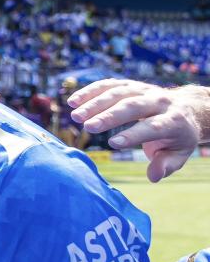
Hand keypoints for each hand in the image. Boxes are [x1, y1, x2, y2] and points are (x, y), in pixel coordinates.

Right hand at [67, 80, 209, 181]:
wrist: (187, 108)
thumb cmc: (178, 137)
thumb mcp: (179, 154)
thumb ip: (166, 165)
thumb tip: (154, 176)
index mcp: (174, 120)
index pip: (153, 126)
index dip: (134, 135)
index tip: (114, 144)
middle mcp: (159, 101)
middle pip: (132, 106)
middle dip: (109, 116)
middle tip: (88, 127)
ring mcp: (144, 90)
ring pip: (118, 93)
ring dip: (94, 103)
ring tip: (75, 116)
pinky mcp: (130, 85)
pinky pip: (109, 85)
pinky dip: (90, 91)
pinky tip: (73, 101)